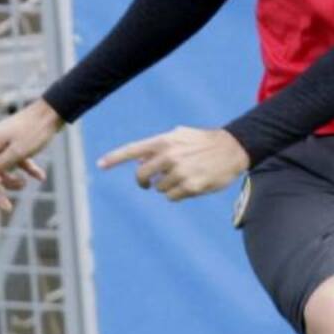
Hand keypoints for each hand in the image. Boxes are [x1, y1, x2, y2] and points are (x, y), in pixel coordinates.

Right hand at [0, 98, 62, 213]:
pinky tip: (40, 176)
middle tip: (7, 207)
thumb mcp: (18, 152)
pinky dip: (26, 169)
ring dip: (12, 180)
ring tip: (27, 183)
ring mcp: (3, 143)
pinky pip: (16, 161)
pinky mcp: (16, 143)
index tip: (1, 181)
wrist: (52, 112)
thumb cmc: (35, 131)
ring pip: (1, 168)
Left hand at [97, 126, 249, 200]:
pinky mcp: (190, 186)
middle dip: (144, 182)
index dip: (115, 158)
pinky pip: (172, 197)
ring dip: (166, 186)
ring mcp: (180, 172)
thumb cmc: (204, 142)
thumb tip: (139, 163)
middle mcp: (169, 156)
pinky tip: (189, 185)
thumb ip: (159, 147)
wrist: (233, 148)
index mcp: (165, 141)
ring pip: (159, 188)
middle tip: (149, 184)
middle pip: (142, 176)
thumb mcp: (181, 136)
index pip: (133, 150)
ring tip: (183, 177)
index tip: (100, 165)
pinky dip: (177, 194)